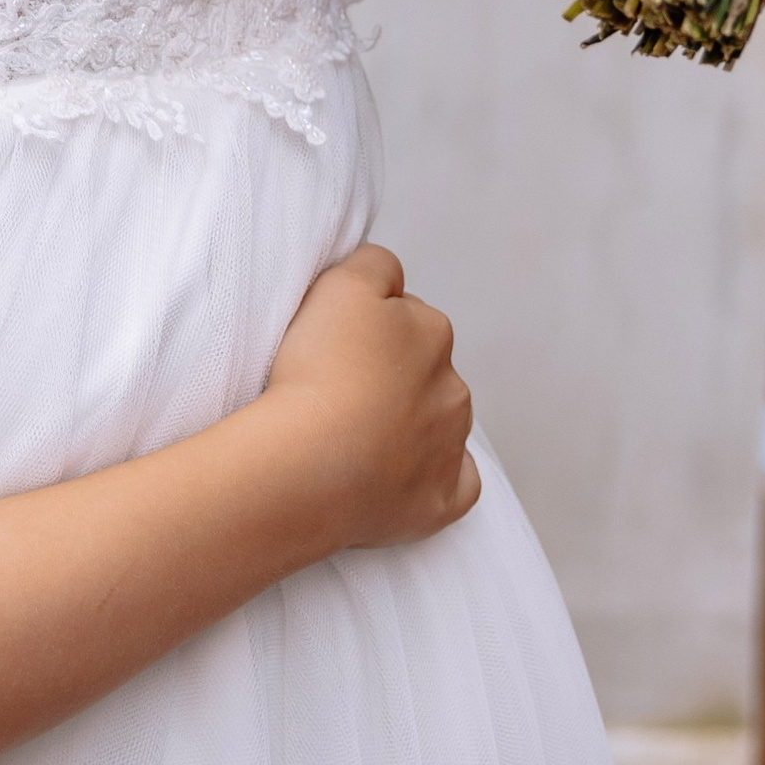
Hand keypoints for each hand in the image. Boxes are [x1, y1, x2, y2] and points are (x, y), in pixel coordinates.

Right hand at [261, 245, 477, 550]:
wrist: (310, 462)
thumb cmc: (320, 370)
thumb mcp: (340, 283)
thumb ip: (375, 265)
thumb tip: (391, 278)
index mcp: (432, 332)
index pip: (405, 314)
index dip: (366, 325)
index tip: (333, 343)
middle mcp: (453, 387)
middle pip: (424, 370)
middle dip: (393, 375)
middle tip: (337, 389)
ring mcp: (451, 447)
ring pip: (439, 425)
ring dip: (409, 425)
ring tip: (353, 435)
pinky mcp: (443, 499)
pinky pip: (453, 485)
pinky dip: (431, 478)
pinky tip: (398, 476)